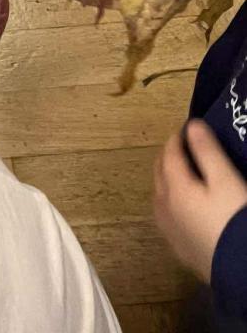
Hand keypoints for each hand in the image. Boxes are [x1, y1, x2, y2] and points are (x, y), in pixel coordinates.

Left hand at [154, 119, 246, 281]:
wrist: (241, 271)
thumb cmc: (235, 220)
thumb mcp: (226, 181)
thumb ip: (207, 152)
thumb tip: (192, 126)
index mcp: (174, 188)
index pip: (169, 154)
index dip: (176, 138)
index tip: (186, 128)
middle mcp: (165, 208)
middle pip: (159, 173)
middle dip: (168, 156)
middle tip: (182, 146)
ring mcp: (170, 230)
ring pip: (159, 196)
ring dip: (166, 179)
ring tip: (180, 172)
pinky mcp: (180, 249)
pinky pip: (167, 217)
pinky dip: (169, 201)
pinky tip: (181, 206)